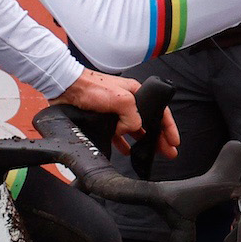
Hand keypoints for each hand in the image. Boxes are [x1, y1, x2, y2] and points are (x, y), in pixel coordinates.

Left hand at [52, 69, 179, 158]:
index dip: (169, 127)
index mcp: (136, 93)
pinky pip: (118, 134)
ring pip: (134, 130)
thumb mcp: (121, 100)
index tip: (174, 141)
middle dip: (160, 138)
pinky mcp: (103, 119)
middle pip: (149, 122)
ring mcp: (115, 111)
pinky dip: (123, 143)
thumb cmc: (91, 87)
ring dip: (143, 142)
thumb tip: (131, 130)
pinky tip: (127, 151)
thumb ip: (132, 117)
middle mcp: (128, 102)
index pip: (160, 111)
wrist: (66, 87)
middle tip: (168, 152)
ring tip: (150, 154)